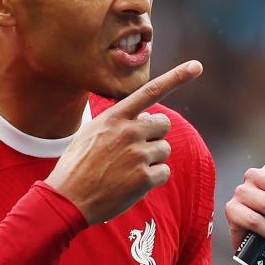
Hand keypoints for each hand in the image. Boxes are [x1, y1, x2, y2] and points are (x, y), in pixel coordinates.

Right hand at [46, 61, 202, 224]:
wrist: (68, 198)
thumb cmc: (78, 165)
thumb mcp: (91, 132)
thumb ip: (119, 121)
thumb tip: (147, 118)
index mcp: (115, 117)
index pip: (150, 91)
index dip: (176, 77)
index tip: (196, 66)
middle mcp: (129, 132)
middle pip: (164, 124)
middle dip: (156, 134)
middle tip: (138, 147)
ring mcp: (138, 155)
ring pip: (164, 149)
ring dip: (152, 159)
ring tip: (128, 168)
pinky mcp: (144, 178)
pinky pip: (164, 172)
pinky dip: (153, 178)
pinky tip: (132, 183)